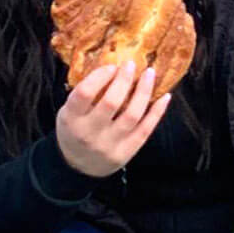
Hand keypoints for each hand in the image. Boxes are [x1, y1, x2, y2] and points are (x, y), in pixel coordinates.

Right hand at [55, 60, 170, 177]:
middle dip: (124, 80)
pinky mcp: (126, 152)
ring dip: (144, 91)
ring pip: (132, 115)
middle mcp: (89, 133)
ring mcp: (109, 145)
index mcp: (71, 119)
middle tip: (131, 65)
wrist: (78, 168)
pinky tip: (164, 97)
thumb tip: (112, 65)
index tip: (111, 66)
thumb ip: (84, 94)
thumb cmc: (74, 131)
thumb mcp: (68, 113)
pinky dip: (157, 112)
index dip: (100, 76)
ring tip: (149, 74)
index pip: (85, 93)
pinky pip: (145, 130)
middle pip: (111, 102)